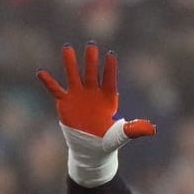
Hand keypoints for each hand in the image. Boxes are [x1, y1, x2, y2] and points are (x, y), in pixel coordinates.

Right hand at [36, 42, 155, 185]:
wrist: (91, 148)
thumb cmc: (108, 140)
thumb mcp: (121, 135)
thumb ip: (134, 129)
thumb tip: (152, 130)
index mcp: (108, 97)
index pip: (109, 80)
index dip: (110, 68)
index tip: (111, 55)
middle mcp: (93, 92)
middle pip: (92, 72)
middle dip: (91, 60)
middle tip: (91, 45)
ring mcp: (78, 95)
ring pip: (74, 75)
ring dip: (70, 63)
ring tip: (67, 48)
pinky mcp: (65, 102)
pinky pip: (55, 90)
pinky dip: (48, 82)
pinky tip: (41, 72)